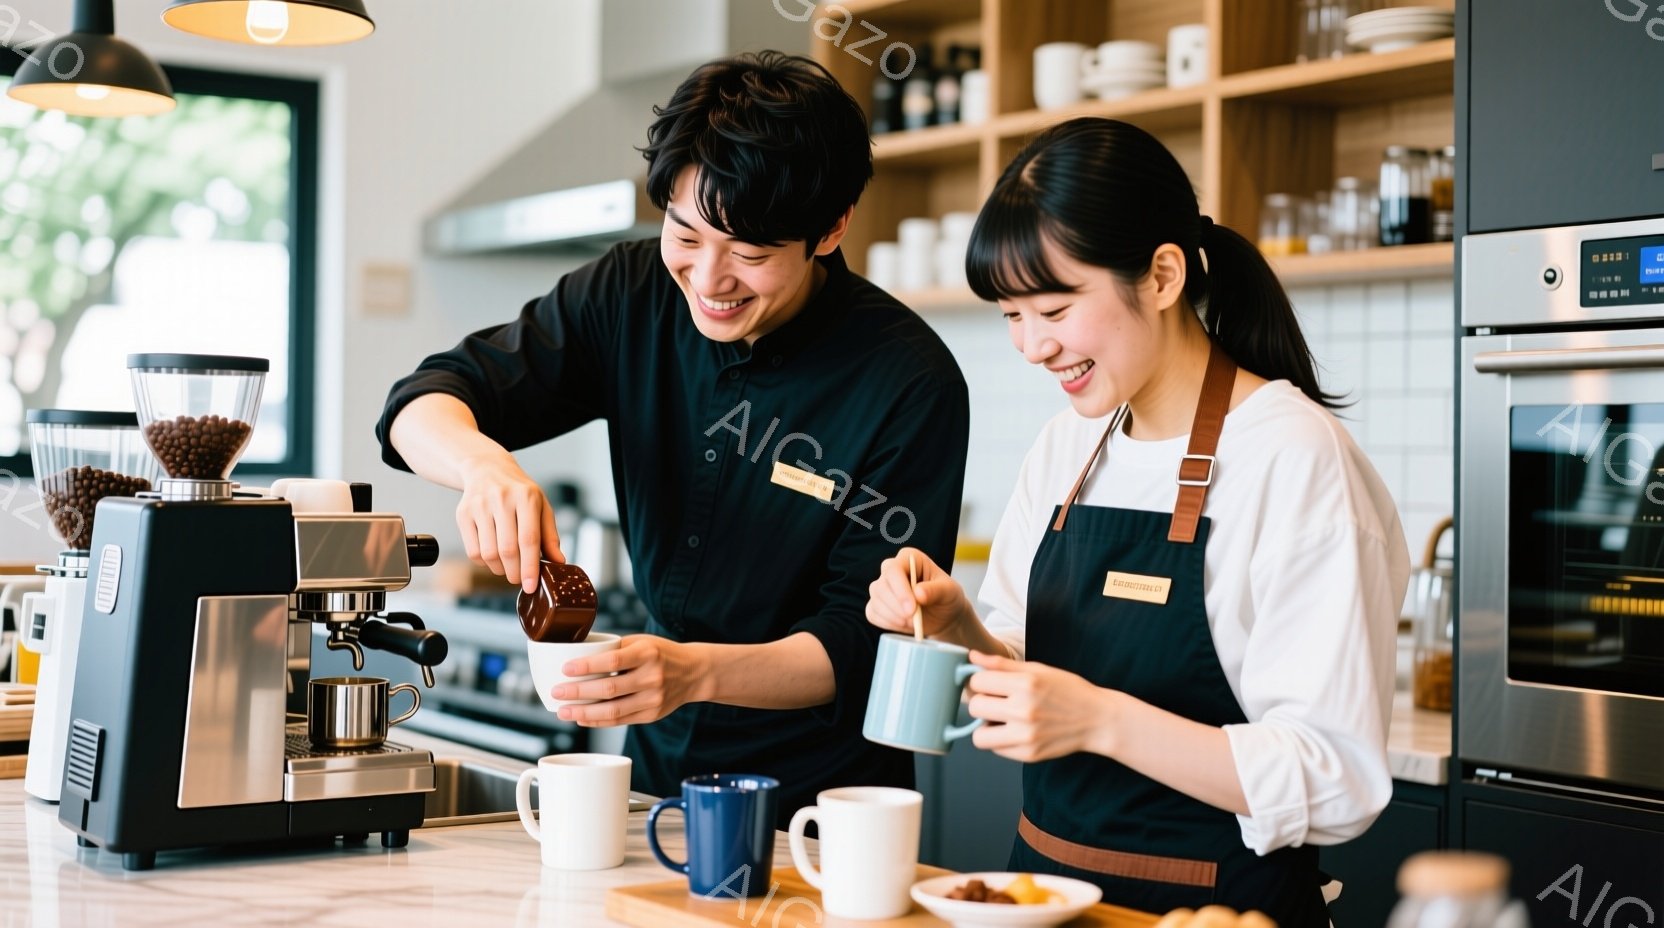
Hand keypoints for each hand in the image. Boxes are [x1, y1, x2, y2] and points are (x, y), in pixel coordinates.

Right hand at [454, 451, 562, 593]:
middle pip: (507, 550)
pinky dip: (484, 562)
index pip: (528, 539)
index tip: (531, 586)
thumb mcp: (541, 507)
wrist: (487, 469)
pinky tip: (493, 557)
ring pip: (489, 553)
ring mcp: (479, 506)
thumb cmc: (519, 492)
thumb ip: (550, 535)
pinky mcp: (463, 514)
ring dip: (500, 569)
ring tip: (507, 567)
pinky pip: (473, 551)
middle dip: (515, 572)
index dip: (530, 567)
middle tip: (519, 579)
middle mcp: (502, 499)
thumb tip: (558, 562)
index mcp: (527, 497)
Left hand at [552, 635, 708, 726]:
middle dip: (578, 692)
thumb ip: (615, 649)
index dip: (587, 666)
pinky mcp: (652, 715)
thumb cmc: (661, 653)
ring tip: (563, 711)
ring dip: (584, 712)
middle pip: (609, 689)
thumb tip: (577, 656)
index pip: (613, 661)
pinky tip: (582, 718)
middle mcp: (652, 677)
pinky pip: (620, 721)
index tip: (565, 668)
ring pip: (613, 711)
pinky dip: (598, 721)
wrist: (694, 672)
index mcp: (648, 653)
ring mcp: (653, 699)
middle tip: (556, 692)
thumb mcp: (642, 642)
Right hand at [865, 547, 972, 637]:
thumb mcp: (949, 592)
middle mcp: (892, 569)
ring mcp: (882, 587)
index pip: (894, 569)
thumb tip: (918, 593)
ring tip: (912, 621)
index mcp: (909, 558)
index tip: (912, 608)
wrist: (943, 615)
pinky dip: (887, 622)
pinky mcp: (877, 604)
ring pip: (876, 601)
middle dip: (896, 606)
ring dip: (893, 616)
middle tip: (913, 618)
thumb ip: (935, 590)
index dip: (900, 589)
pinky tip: (903, 624)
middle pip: (881, 586)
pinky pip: (873, 614)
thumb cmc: (947, 597)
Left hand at [965, 651, 1119, 762]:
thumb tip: (972, 656)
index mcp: (1025, 684)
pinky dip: (1000, 740)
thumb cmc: (1069, 690)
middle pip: (975, 707)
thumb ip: (1002, 664)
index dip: (980, 681)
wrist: (1098, 719)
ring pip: (979, 736)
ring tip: (1001, 720)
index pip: (977, 681)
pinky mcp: (1029, 754)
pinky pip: (996, 749)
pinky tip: (1015, 730)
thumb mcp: (1038, 669)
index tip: (989, 683)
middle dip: (982, 702)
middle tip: (996, 701)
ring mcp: (1026, 736)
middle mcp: (1023, 710)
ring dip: (986, 726)